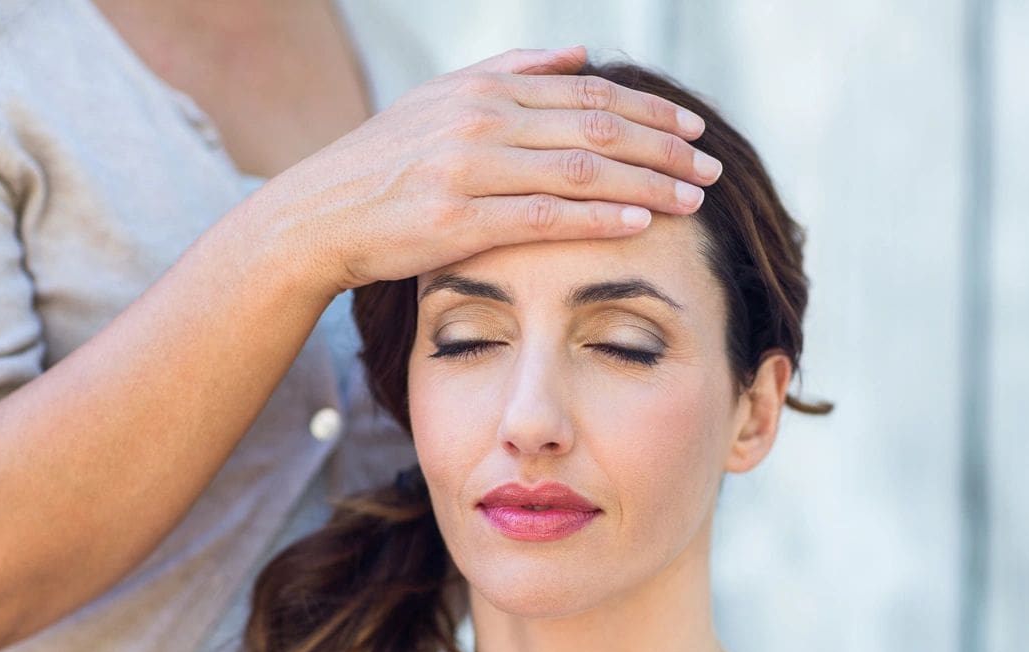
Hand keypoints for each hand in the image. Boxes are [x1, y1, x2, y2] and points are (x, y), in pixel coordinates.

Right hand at [257, 46, 722, 293]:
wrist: (317, 214)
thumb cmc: (385, 162)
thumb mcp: (443, 99)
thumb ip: (514, 70)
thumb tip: (580, 53)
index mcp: (486, 87)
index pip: (589, 94)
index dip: (649, 113)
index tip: (693, 131)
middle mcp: (482, 119)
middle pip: (597, 127)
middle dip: (664, 148)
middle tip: (711, 168)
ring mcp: (470, 168)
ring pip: (581, 169)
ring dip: (647, 184)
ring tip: (693, 199)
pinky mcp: (457, 220)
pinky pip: (545, 216)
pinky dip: (598, 217)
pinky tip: (640, 222)